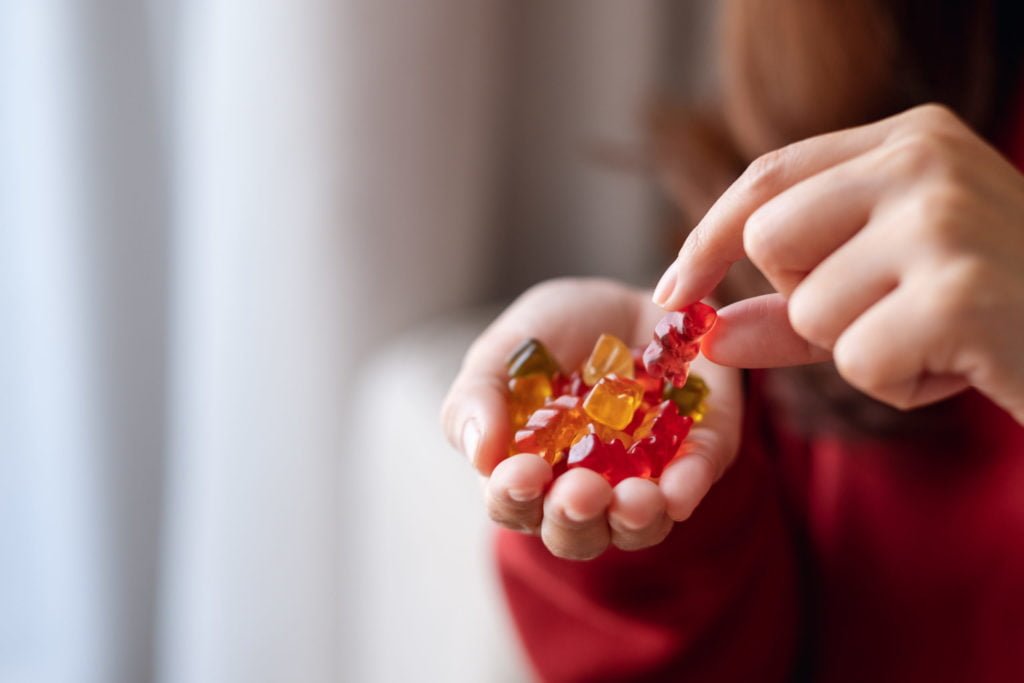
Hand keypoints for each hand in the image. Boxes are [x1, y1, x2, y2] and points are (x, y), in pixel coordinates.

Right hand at [441, 278, 741, 559]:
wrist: (632, 294)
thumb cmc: (557, 330)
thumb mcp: (506, 348)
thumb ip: (477, 397)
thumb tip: (480, 455)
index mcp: (528, 470)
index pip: (513, 505)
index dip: (514, 498)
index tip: (523, 473)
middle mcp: (585, 488)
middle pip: (575, 533)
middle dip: (575, 518)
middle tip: (580, 493)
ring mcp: (644, 478)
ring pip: (637, 526)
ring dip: (634, 519)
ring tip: (636, 501)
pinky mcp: (698, 454)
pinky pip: (694, 482)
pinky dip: (687, 488)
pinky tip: (678, 490)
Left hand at [653, 104, 1023, 423]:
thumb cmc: (997, 314)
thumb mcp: (886, 291)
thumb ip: (787, 309)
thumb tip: (700, 332)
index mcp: (909, 138)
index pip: (766, 177)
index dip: (705, 238)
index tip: (671, 294)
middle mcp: (926, 160)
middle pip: (769, 241)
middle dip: (806, 300)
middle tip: (888, 310)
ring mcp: (947, 218)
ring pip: (809, 309)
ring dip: (860, 349)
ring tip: (938, 337)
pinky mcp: (962, 291)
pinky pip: (858, 361)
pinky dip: (899, 385)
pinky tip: (962, 364)